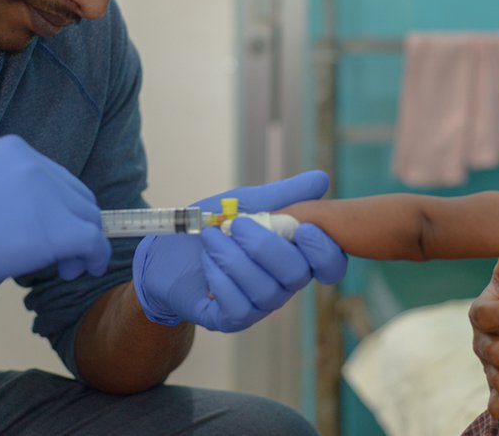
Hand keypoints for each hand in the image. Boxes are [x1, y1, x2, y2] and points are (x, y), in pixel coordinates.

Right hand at [0, 135, 110, 302]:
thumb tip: (43, 226)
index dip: (63, 210)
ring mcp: (47, 194)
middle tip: (65, 258)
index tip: (54, 234)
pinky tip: (81, 271)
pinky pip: (92, 241)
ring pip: (89, 218)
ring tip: (67, 269)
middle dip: (77, 227)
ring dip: (84, 245)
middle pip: (79, 197)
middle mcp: (36, 165)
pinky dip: (95, 257)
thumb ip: (15, 197)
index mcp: (16, 150)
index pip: (59, 180)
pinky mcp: (55, 228)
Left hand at [132, 171, 347, 331]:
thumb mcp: (246, 202)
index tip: (303, 229)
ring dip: (234, 258)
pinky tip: (207, 262)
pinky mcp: (232, 319)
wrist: (166, 250)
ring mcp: (259, 305)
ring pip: (265, 290)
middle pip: (296, 274)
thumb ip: (284, 195)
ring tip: (211, 237)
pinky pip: (239, 306)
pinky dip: (220, 278)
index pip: (331, 265)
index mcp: (295, 254)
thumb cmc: (213, 226)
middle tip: (236, 224)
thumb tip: (322, 180)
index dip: (325, 251)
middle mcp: (284, 284)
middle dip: (264, 245)